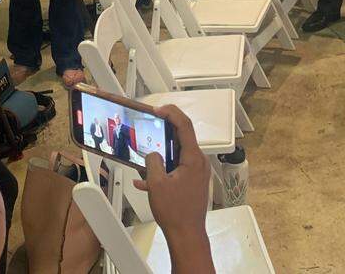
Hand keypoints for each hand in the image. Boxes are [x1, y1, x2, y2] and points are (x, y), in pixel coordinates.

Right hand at [133, 106, 212, 267]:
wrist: (187, 235)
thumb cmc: (176, 213)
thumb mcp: (157, 183)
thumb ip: (153, 162)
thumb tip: (153, 155)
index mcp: (193, 158)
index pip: (184, 125)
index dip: (171, 113)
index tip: (158, 110)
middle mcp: (199, 162)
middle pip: (182, 137)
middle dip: (164, 131)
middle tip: (151, 126)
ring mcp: (197, 172)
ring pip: (178, 153)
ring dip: (161, 153)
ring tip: (145, 156)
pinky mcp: (193, 181)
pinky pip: (177, 167)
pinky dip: (164, 169)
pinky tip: (147, 180)